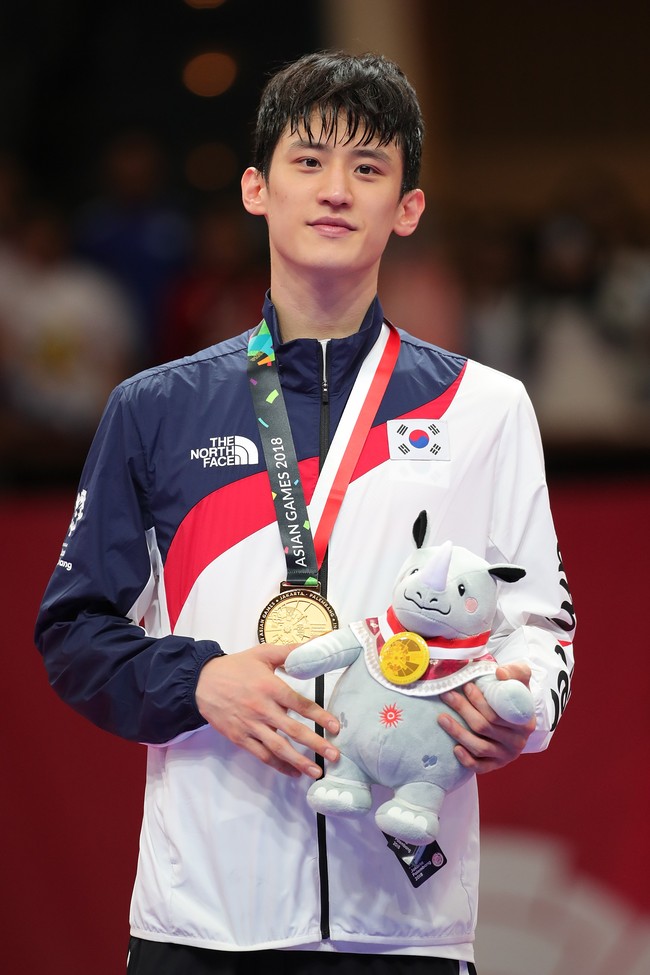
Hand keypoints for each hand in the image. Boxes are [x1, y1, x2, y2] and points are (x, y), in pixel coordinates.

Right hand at [195, 643, 339, 777]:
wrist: (202, 681)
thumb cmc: (236, 667)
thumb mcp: (264, 653)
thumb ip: (292, 650)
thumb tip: (320, 639)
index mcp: (270, 687)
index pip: (299, 704)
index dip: (319, 716)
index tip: (336, 727)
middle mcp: (262, 709)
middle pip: (293, 730)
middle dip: (315, 744)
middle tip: (334, 755)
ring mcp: (250, 725)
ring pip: (278, 747)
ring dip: (299, 761)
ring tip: (317, 772)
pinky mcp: (240, 737)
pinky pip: (261, 755)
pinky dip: (278, 766)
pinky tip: (293, 772)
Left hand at [438, 662, 535, 773]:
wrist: (517, 711)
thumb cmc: (514, 693)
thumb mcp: (521, 678)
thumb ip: (515, 671)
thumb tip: (500, 673)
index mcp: (525, 721)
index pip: (498, 714)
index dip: (479, 701)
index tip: (465, 686)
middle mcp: (518, 741)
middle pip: (484, 728)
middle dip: (463, 710)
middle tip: (447, 695)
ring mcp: (507, 755)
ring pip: (480, 748)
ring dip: (458, 732)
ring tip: (441, 717)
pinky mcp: (497, 765)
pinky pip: (481, 768)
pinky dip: (467, 760)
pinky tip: (454, 749)